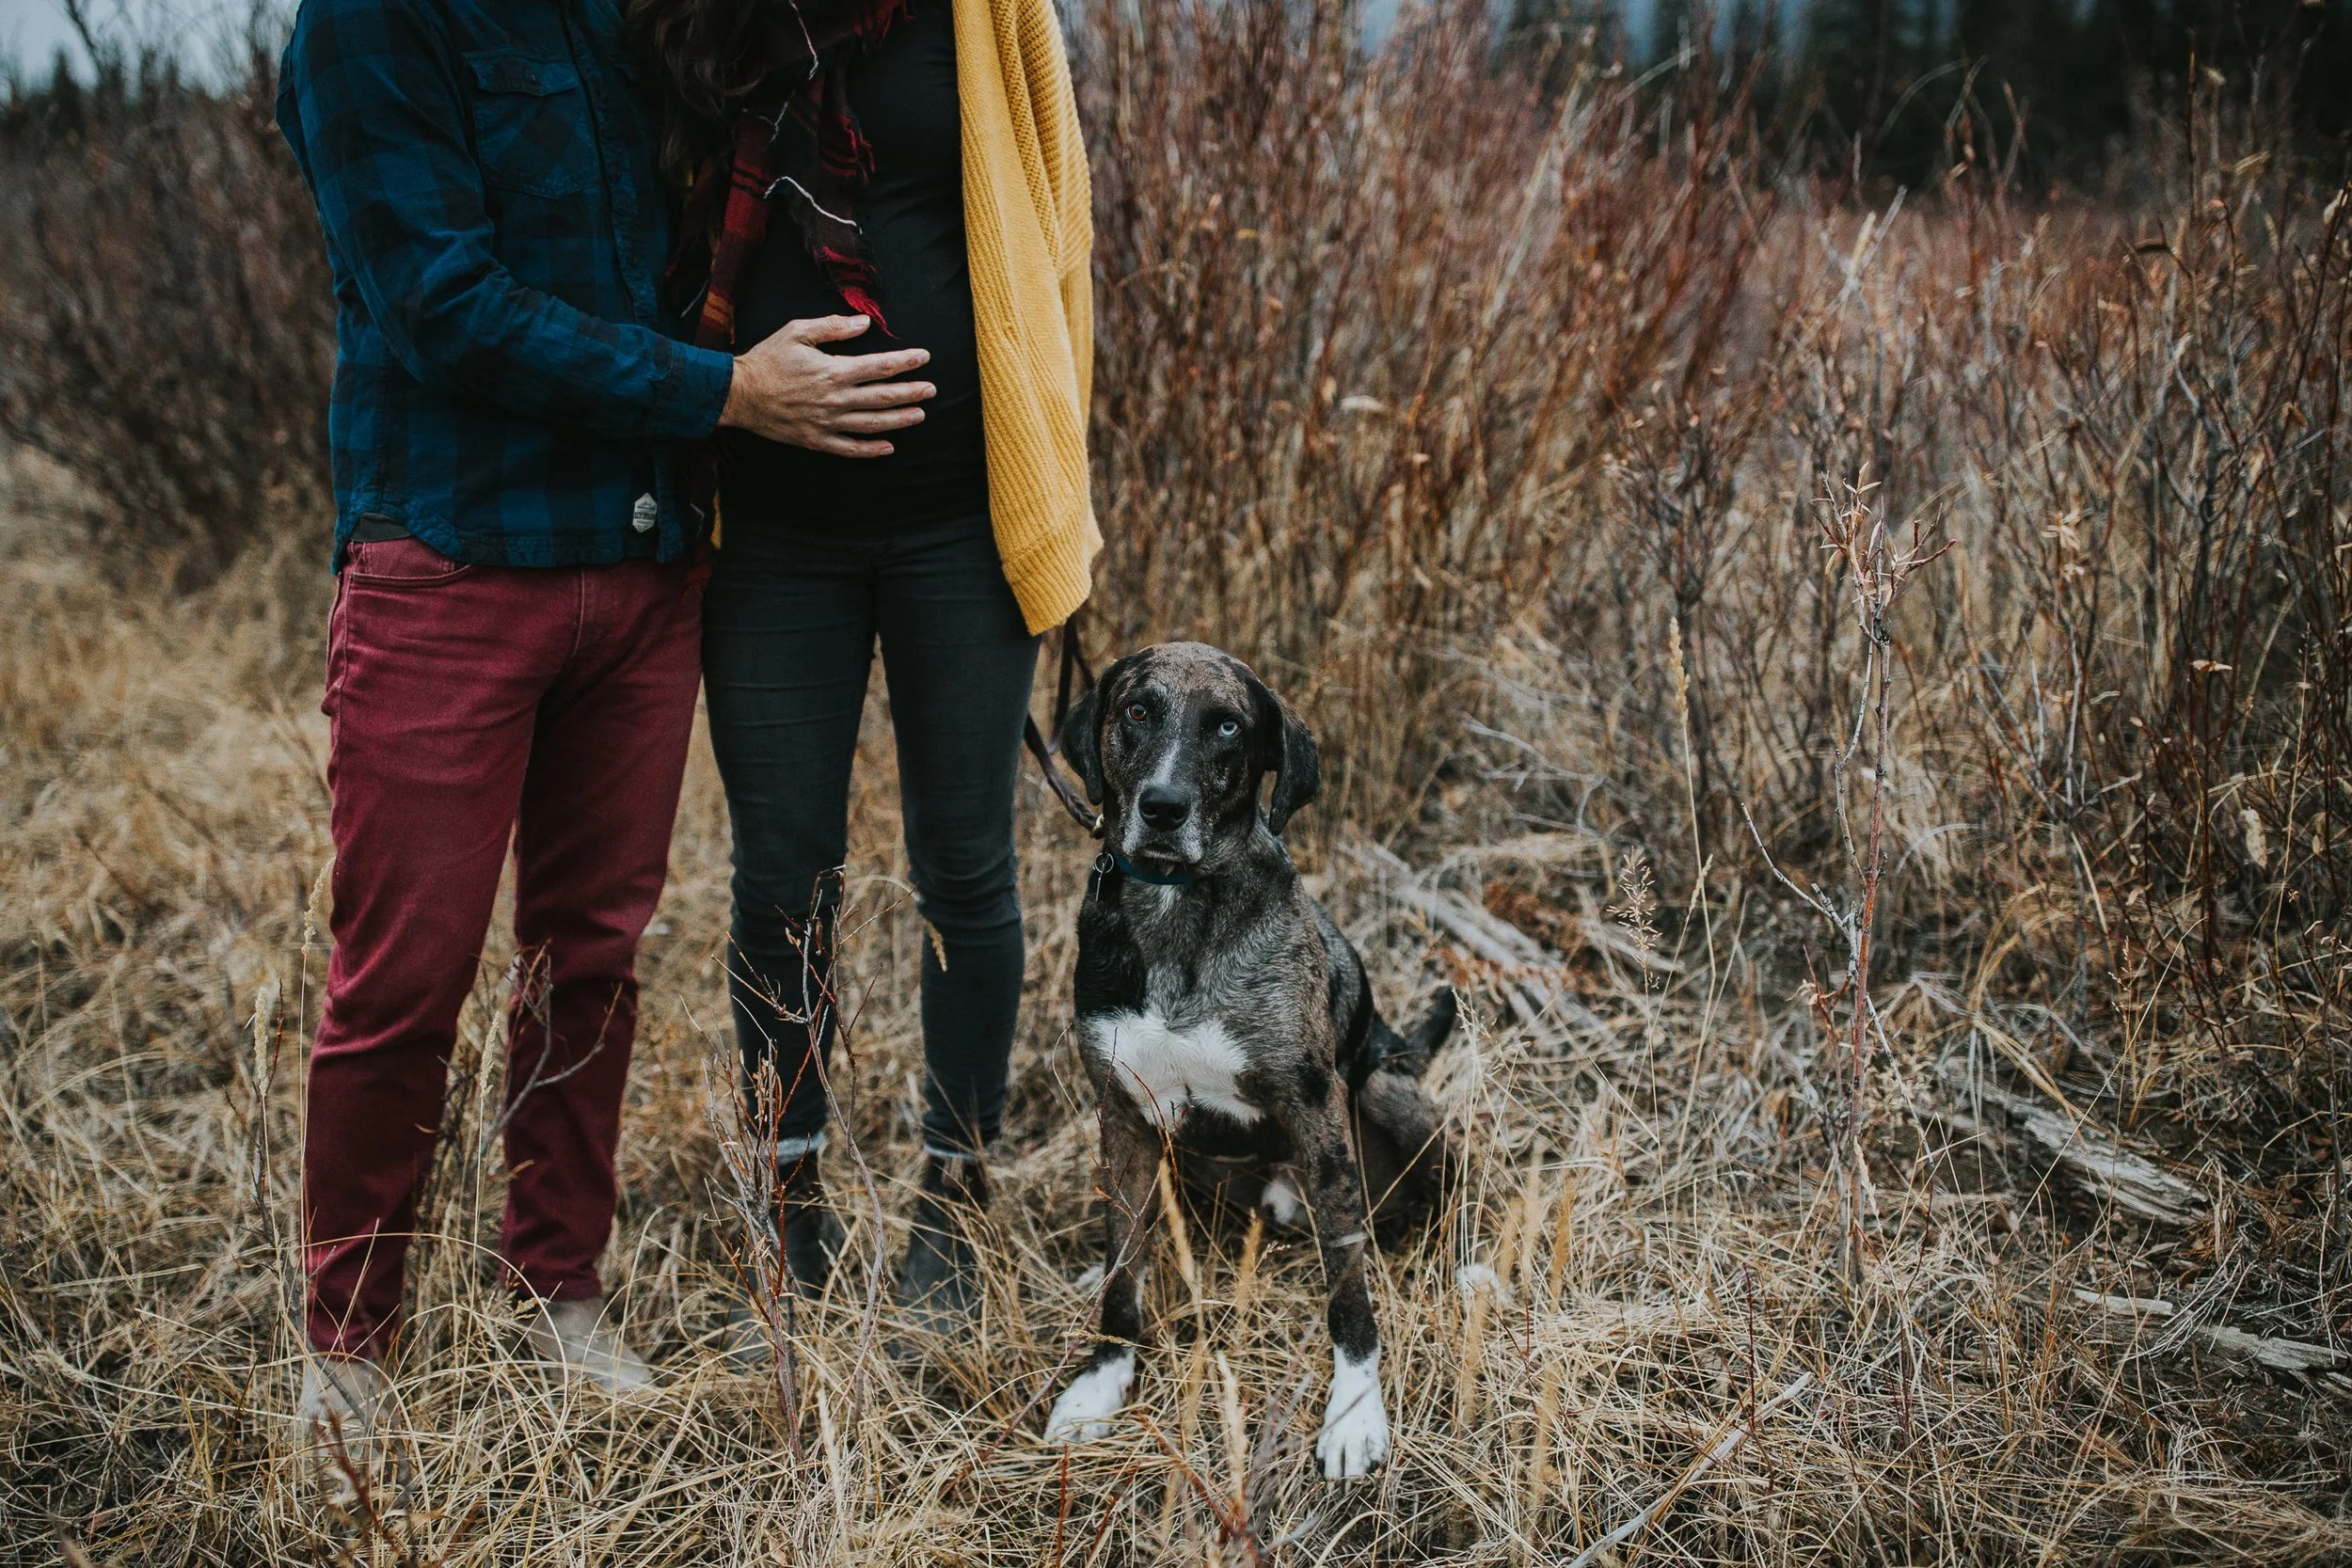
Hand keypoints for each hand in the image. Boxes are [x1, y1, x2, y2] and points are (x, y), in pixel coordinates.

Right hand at [718, 315, 932, 455]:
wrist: (737, 393)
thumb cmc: (767, 359)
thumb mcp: (797, 332)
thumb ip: (833, 328)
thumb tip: (864, 324)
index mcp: (833, 370)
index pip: (879, 366)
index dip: (905, 362)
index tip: (924, 358)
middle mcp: (836, 399)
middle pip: (883, 397)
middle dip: (911, 392)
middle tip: (931, 389)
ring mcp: (828, 423)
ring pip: (872, 424)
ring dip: (899, 420)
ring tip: (920, 415)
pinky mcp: (817, 440)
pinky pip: (850, 448)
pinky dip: (871, 450)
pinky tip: (888, 447)